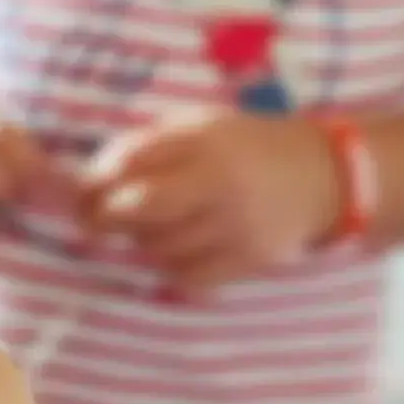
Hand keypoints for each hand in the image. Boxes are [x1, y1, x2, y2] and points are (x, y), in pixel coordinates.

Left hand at [81, 109, 341, 294]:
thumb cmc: (245, 148)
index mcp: (205, 139)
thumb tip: (90, 179)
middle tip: (96, 221)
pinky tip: (176, 252)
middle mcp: (220, 181)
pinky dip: (170, 268)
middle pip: (140, 206)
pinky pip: (187, 276)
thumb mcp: (201, 127)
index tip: (83, 191)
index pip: (132, 159)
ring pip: (158, 246)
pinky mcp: (249, 259)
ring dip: (138, 243)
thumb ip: (150, 146)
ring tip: (144, 232)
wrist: (320, 176)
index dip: (95, 179)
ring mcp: (236, 224)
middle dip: (105, 217)